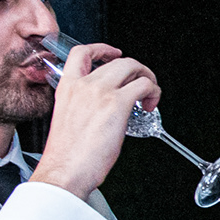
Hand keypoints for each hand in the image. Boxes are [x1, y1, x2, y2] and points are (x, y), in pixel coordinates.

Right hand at [28, 42, 159, 200]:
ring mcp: (101, 92)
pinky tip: (150, 106)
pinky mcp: (118, 104)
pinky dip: (154, 92)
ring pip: (133, 67)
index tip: (113, 53)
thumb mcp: (68, 120)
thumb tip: (102, 109)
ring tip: (149, 96)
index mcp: (67, 87)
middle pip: (117, 60)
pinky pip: (145, 85)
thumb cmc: (66, 156)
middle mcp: (83, 85)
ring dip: (148, 78)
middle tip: (141, 82)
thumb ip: (83, 106)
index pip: (82, 53)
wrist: (65, 170)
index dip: (102, 49)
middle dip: (135, 69)